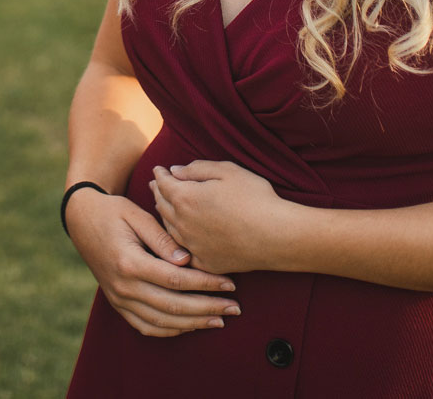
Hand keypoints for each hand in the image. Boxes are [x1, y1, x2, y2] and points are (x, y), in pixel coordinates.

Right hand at [64, 190, 239, 337]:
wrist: (81, 219)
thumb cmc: (113, 211)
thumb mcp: (137, 215)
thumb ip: (162, 239)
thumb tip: (187, 261)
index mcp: (129, 262)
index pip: (176, 280)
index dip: (206, 284)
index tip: (230, 284)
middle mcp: (123, 286)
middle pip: (172, 306)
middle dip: (207, 308)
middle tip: (234, 307)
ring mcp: (118, 299)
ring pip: (161, 322)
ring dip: (193, 324)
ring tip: (219, 320)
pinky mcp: (117, 304)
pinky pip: (145, 326)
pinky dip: (170, 330)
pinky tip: (190, 326)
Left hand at [150, 161, 289, 275]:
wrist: (276, 236)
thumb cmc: (255, 198)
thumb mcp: (228, 171)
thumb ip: (197, 168)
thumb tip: (175, 171)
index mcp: (185, 198)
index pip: (164, 183)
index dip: (160, 175)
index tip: (159, 169)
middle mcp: (183, 223)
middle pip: (162, 205)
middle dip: (158, 192)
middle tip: (155, 185)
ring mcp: (192, 246)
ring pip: (169, 228)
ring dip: (165, 215)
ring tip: (165, 206)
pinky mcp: (205, 263)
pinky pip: (184, 251)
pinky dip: (178, 240)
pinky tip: (180, 236)